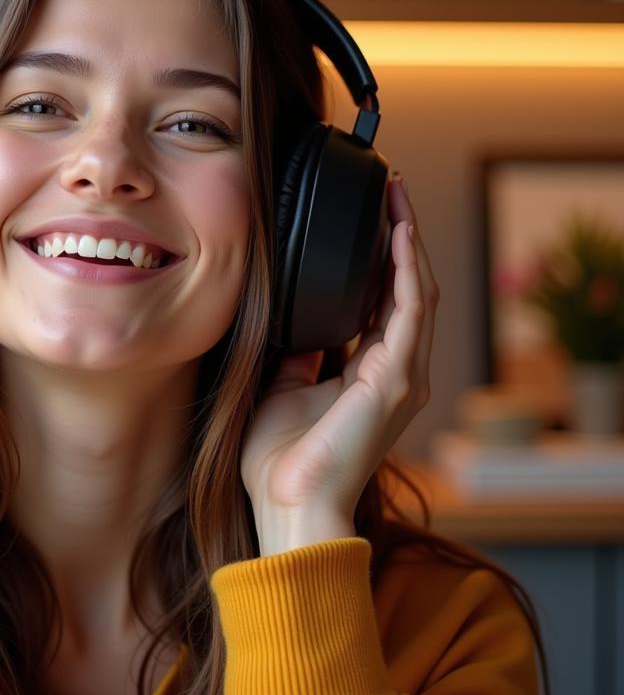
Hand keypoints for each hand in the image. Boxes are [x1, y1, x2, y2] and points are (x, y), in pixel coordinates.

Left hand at [240, 173, 438, 552]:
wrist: (287, 503)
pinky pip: (409, 310)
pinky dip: (405, 269)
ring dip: (407, 241)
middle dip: (399, 236)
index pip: (383, 301)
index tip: (367, 216)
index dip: (379, 257)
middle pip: (405, 287)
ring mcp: (402, 375)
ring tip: (396, 198)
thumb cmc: (280, 457)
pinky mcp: (397, 380)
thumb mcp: (282, 386)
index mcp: (369, 373)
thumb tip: (295, 318)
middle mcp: (395, 371)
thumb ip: (299, 352)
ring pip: (415, 291)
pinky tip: (398, 234)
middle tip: (388, 191)